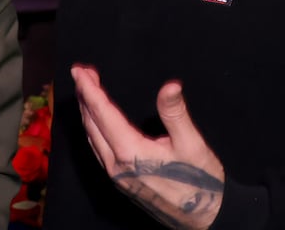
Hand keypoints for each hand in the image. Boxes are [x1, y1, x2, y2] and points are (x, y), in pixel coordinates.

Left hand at [72, 64, 224, 229]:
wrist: (206, 218)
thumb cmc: (201, 182)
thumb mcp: (191, 144)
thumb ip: (175, 113)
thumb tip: (170, 86)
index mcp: (130, 152)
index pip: (101, 112)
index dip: (88, 89)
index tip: (78, 70)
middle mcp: (116, 165)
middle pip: (91, 123)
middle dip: (84, 96)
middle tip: (82, 72)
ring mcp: (116, 176)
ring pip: (92, 137)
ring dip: (87, 112)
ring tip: (87, 91)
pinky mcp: (121, 182)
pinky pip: (98, 149)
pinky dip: (93, 129)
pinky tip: (97, 122)